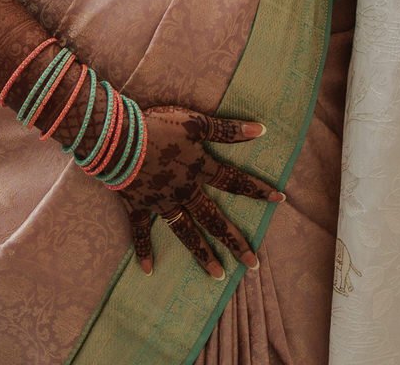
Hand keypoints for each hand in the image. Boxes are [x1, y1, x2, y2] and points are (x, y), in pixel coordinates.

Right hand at [120, 105, 283, 279]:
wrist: (120, 141)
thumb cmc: (159, 127)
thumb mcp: (196, 122)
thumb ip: (227, 130)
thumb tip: (261, 130)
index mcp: (200, 169)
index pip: (235, 181)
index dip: (257, 188)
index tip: (280, 199)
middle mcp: (185, 191)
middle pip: (214, 219)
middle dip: (234, 241)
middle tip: (252, 264)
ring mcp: (162, 203)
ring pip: (186, 233)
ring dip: (201, 254)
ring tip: (217, 276)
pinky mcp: (140, 206)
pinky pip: (142, 233)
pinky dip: (143, 250)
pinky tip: (148, 270)